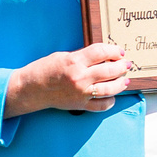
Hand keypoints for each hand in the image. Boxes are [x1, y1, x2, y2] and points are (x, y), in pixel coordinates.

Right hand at [4, 44, 129, 115]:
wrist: (31, 89)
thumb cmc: (45, 70)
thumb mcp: (63, 56)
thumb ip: (83, 56)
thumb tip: (103, 56)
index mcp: (74, 62)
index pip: (101, 52)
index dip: (114, 50)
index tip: (119, 51)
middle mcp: (80, 78)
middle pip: (110, 70)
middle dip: (121, 66)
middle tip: (126, 65)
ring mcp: (81, 93)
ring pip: (110, 89)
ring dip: (121, 83)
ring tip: (124, 80)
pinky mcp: (80, 105)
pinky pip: (102, 106)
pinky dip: (110, 101)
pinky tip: (112, 95)